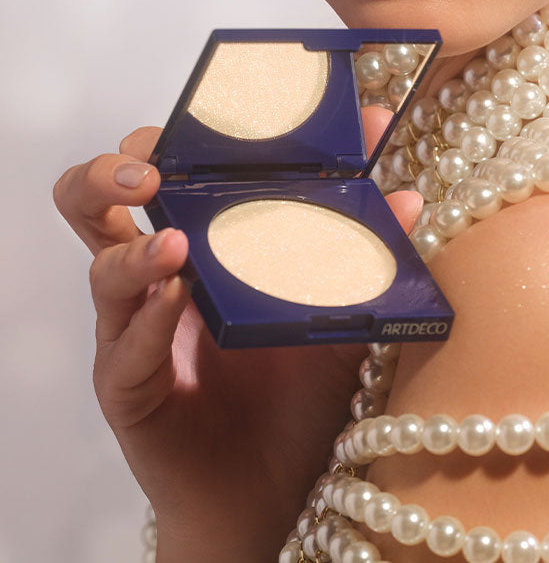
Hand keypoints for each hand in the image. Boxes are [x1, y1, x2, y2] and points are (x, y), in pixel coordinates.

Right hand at [53, 109, 420, 562]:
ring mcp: (135, 327)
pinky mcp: (128, 386)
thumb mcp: (336, 310)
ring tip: (175, 241)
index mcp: (201, 238)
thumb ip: (363, 254)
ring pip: (99, 260)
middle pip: (104, 194)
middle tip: (157, 166)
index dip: (196, 129)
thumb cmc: (296, 391)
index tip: (234, 103)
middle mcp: (157, 273)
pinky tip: (177, 300)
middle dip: (123, 164)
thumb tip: (407, 193)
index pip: (178, 165)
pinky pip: (122, 345)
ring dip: (133, 242)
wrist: (274, 487)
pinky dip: (147, 317)